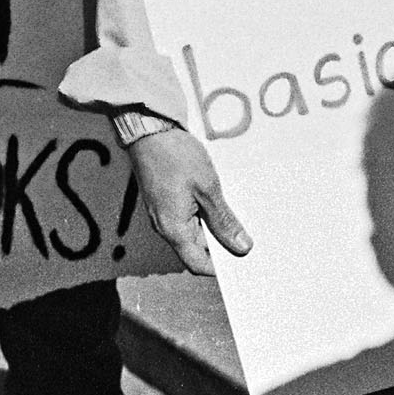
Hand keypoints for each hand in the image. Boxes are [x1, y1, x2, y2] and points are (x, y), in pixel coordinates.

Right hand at [127, 126, 252, 274]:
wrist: (148, 127)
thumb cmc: (175, 155)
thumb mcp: (207, 188)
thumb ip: (223, 221)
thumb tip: (240, 247)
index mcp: (173, 229)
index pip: (199, 265)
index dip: (222, 267)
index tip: (243, 258)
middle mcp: (164, 226)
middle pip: (195, 250)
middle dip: (220, 245)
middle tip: (245, 235)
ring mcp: (161, 212)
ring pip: (192, 232)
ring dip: (212, 226)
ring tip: (233, 214)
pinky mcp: (162, 198)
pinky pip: (185, 216)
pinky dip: (202, 213)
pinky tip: (217, 200)